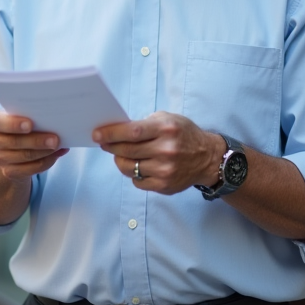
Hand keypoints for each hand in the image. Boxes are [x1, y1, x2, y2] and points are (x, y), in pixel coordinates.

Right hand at [0, 110, 68, 181]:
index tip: (30, 125)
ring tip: (59, 146)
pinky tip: (56, 154)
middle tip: (55, 139)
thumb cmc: (18, 124)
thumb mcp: (19, 116)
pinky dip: (47, 161)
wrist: (9, 147)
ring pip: (26, 156)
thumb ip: (30, 115)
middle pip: (15, 142)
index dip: (14, 124)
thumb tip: (53, 120)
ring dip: (45, 152)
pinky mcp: (9, 172)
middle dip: (37, 141)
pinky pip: (31, 169)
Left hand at [94, 111, 222, 194]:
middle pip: (127, 150)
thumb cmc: (183, 134)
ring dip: (120, 160)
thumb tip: (117, 129)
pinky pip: (137, 181)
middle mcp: (166, 150)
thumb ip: (144, 123)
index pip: (132, 132)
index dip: (111, 133)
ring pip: (129, 168)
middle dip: (110, 146)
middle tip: (103, 143)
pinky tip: (138, 165)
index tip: (97, 134)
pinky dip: (133, 173)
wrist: (207, 158)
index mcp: (166, 130)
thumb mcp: (168, 119)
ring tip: (121, 154)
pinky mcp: (165, 185)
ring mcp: (165, 170)